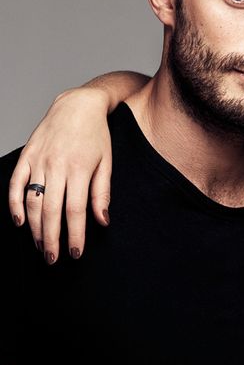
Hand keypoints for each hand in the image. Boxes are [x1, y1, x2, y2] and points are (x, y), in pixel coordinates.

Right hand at [9, 87, 112, 263]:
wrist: (77, 105)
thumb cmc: (96, 136)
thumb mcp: (107, 164)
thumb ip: (102, 194)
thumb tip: (102, 222)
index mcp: (80, 169)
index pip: (75, 210)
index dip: (75, 235)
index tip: (76, 253)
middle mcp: (57, 165)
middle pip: (51, 210)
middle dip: (51, 238)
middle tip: (53, 258)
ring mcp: (39, 160)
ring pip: (33, 200)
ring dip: (35, 227)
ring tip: (40, 245)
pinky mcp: (27, 156)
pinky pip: (16, 183)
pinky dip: (14, 204)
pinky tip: (20, 222)